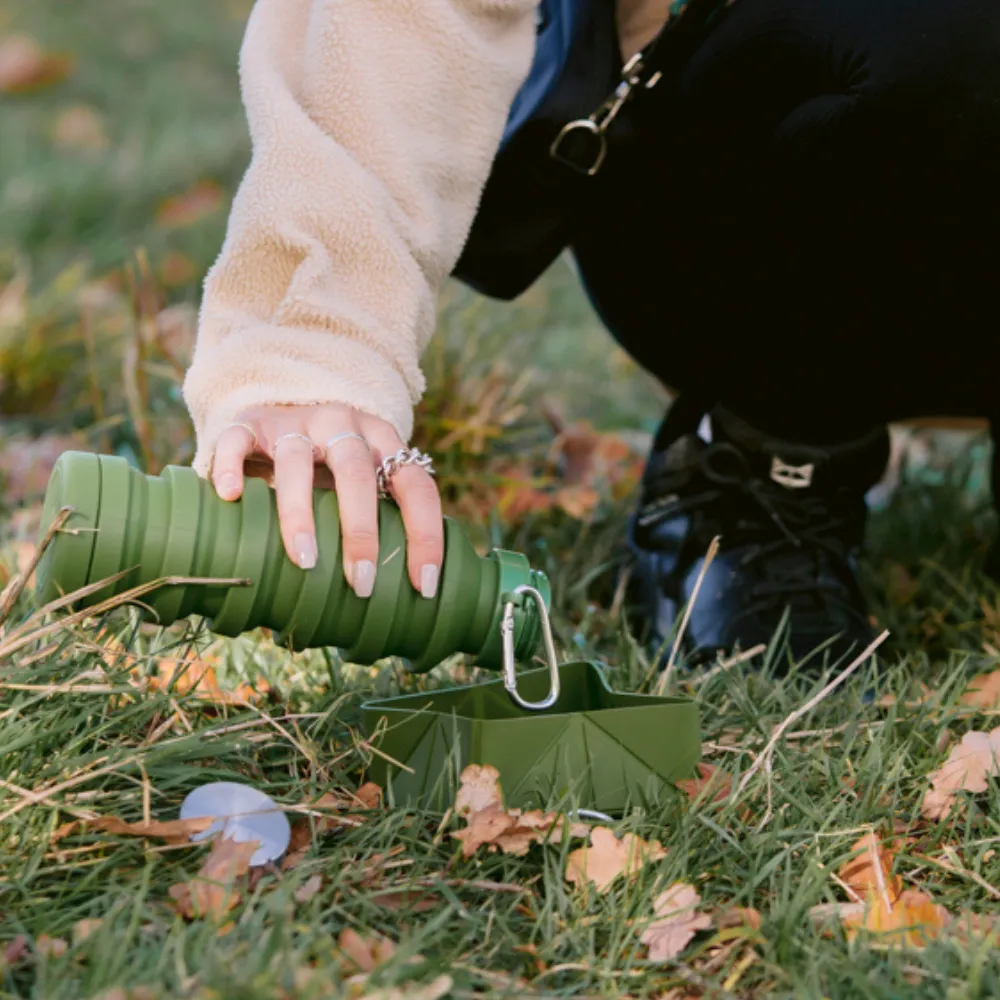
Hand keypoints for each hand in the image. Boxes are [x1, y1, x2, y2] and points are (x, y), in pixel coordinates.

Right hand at [210, 403, 442, 599]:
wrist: (283, 404)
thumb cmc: (332, 466)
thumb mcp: (365, 480)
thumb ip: (380, 520)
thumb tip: (395, 605)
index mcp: (382, 441)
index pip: (416, 486)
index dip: (426, 535)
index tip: (423, 586)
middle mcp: (342, 425)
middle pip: (356, 473)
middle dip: (362, 532)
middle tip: (361, 583)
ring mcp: (295, 422)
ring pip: (297, 460)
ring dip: (301, 513)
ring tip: (305, 561)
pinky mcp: (250, 423)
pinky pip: (237, 439)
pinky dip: (231, 465)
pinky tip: (230, 495)